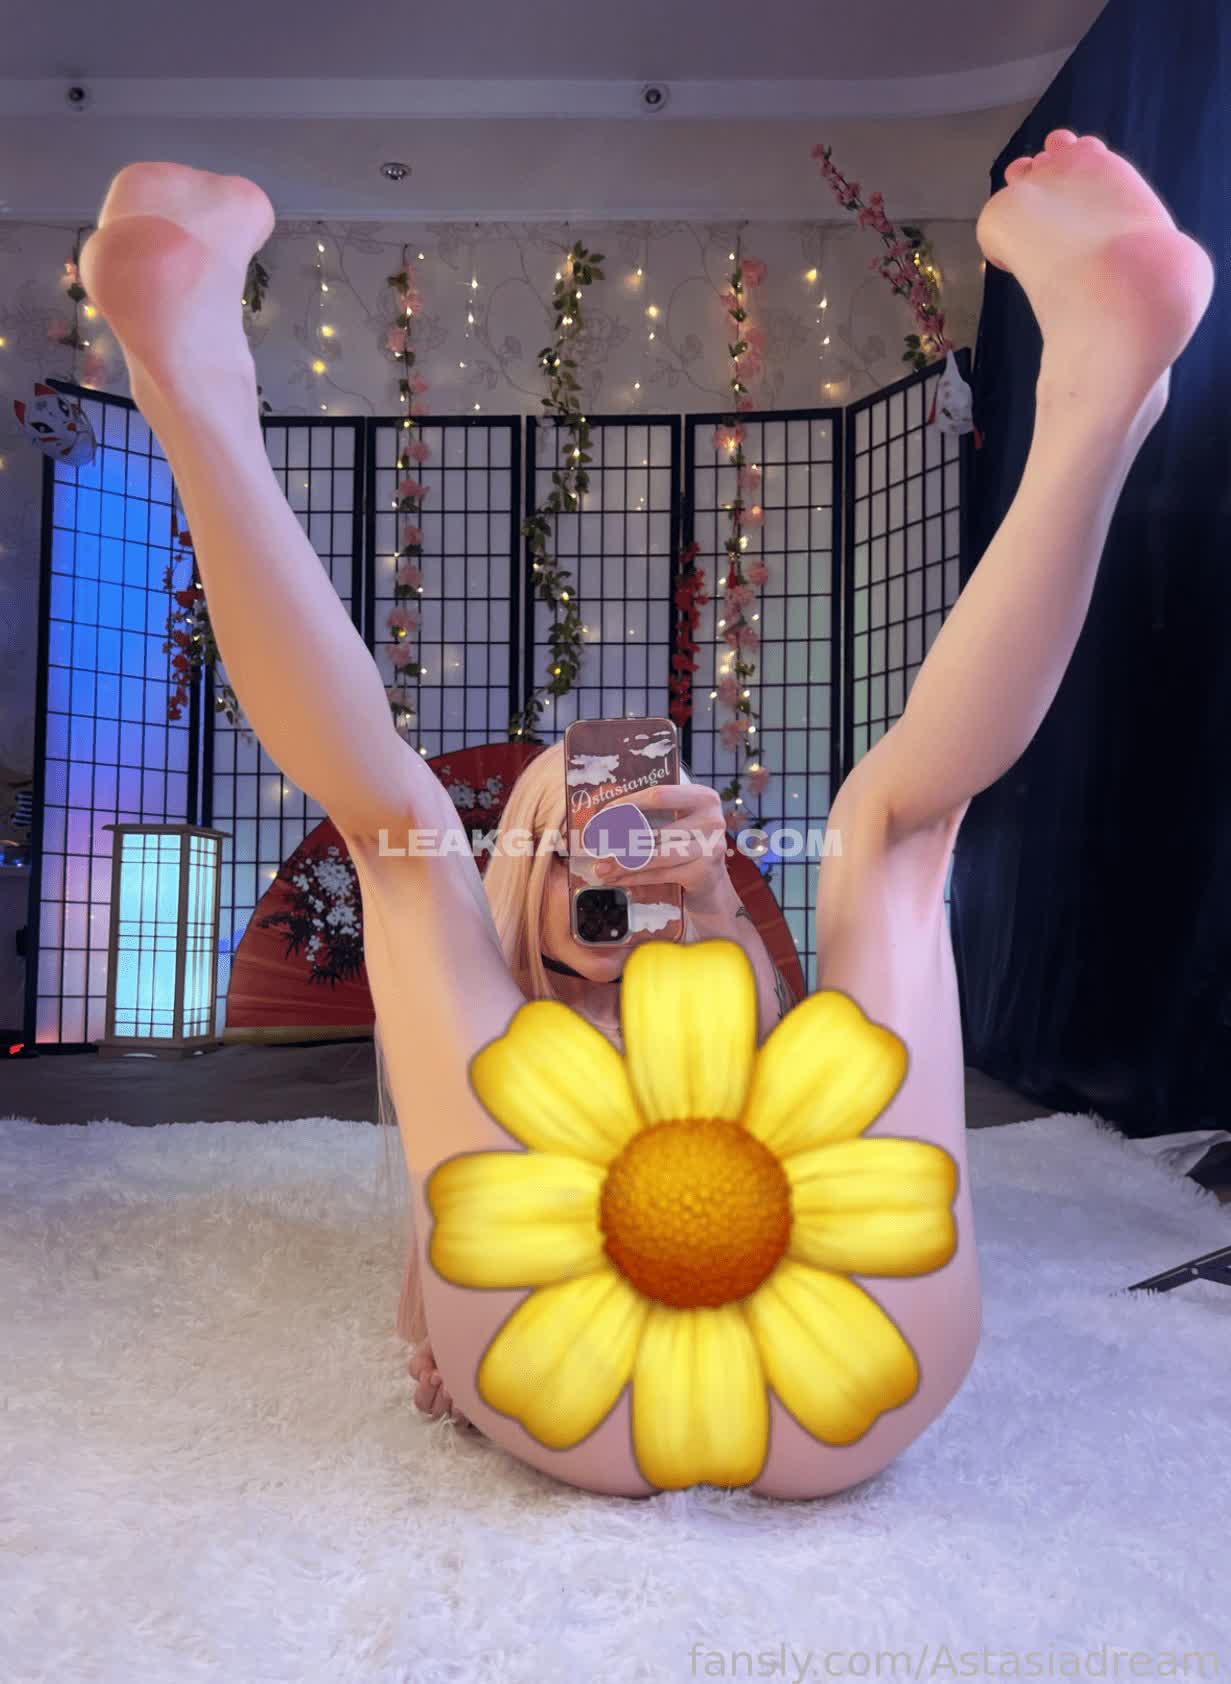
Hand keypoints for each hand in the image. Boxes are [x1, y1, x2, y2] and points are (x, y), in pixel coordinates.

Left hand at [589, 782, 734, 912]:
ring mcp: (710, 847)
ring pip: (655, 854)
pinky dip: (635, 878)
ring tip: (601, 867)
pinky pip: (660, 874)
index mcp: (703, 798)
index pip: (659, 795)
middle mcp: (711, 820)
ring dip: (623, 863)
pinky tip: (617, 878)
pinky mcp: (703, 872)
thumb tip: (606, 817)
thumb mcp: (678, 823)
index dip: (628, 804)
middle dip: (620, 839)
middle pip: (654, 828)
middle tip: (597, 845)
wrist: (711, 883)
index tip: (604, 813)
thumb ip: (652, 816)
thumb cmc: (687, 846)